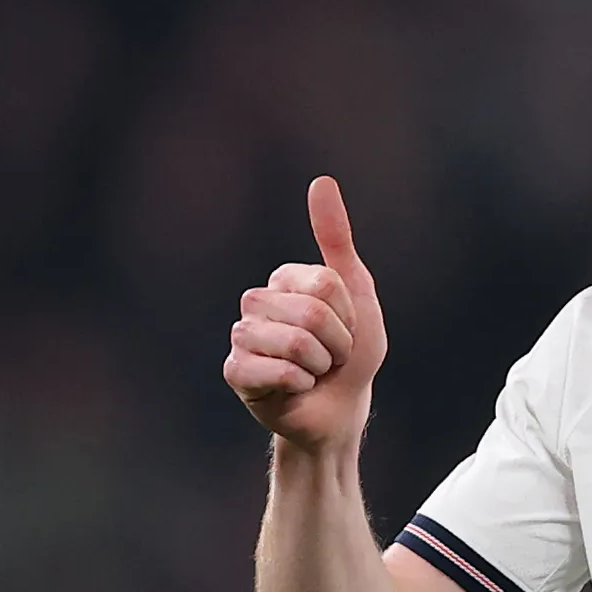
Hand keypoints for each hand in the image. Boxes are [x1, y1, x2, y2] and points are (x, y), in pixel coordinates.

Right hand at [224, 176, 388, 453]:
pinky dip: (298, 385)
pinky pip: (275, 372)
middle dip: (335, 344)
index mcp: (284, 278)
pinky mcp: (234, 371)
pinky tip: (293, 389)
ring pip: (293, 342)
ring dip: (318, 366)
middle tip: (329, 357)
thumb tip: (321, 181)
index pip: (326, 285)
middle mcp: (257, 301)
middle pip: (310, 313)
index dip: (348, 316)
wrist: (340, 411)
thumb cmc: (351, 355)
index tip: (345, 330)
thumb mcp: (356, 292)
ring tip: (312, 372)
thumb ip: (336, 237)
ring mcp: (243, 336)